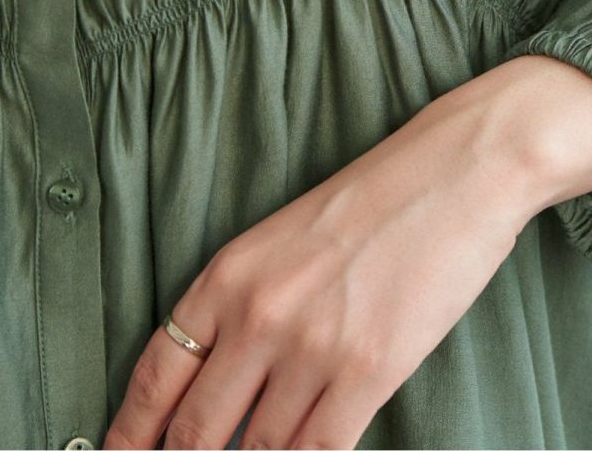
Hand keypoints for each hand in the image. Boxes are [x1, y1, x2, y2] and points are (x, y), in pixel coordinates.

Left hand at [102, 53, 591, 449]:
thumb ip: (245, 305)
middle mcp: (258, 314)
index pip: (155, 376)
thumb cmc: (382, 195)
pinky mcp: (368, 372)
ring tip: (269, 450)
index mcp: (230, 273)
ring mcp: (312, 347)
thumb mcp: (287, 237)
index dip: (132, 434)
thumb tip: (222, 382)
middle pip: (196, 431)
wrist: (459, 168)